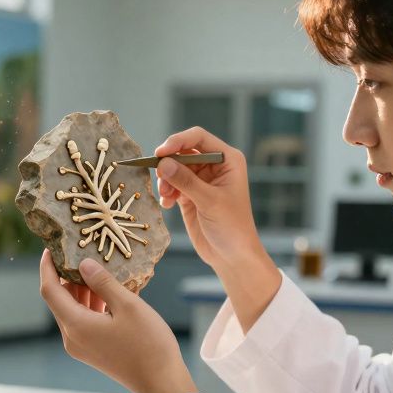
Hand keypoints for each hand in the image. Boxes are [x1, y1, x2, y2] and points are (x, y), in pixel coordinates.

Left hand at [38, 250, 197, 392]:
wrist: (161, 382)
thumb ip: (103, 282)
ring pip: (73, 311)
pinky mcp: (93, 351)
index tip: (51, 248)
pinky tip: (110, 292)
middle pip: (60, 300)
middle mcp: (72, 337)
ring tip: (100, 270)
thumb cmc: (148, 344)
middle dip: (69, 277)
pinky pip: (84, 322)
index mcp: (75, 325)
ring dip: (83, 290)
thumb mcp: (128, 305)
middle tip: (83, 253)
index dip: (47, 267)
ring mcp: (82, 347)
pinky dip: (92, 305)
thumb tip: (83, 264)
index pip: (49, 290)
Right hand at [155, 127, 282, 331]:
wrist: (232, 255)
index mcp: (227, 159)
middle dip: (169, 164)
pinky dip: (166, 192)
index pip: (198, 137)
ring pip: (174, 168)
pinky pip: (172, 184)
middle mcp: (214, 166)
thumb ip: (186, 180)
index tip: (160, 153)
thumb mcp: (209, 201)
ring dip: (166, 180)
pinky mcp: (190, 194)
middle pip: (183, 151)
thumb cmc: (231, 226)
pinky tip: (168, 204)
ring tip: (166, 196)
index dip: (178, 141)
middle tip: (160, 178)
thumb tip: (163, 163)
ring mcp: (201, 180)